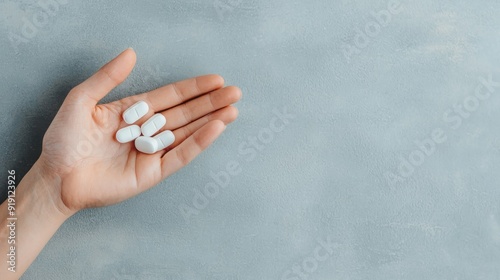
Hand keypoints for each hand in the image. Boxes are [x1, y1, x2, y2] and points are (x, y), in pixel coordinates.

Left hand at [38, 48, 241, 213]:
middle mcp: (147, 130)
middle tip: (235, 93)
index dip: (194, 88)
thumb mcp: (81, 100)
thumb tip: (131, 53)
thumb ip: (107, 78)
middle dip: (211, 103)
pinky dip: (199, 142)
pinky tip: (215, 129)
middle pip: (186, 113)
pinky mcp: (153, 172)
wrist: (56, 178)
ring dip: (211, 121)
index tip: (216, 80)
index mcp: (133, 112)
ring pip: (188, 132)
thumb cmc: (64, 140)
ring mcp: (152, 152)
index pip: (171, 96)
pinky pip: (180, 155)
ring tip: (232, 109)